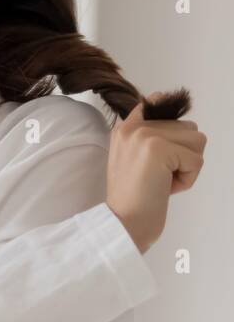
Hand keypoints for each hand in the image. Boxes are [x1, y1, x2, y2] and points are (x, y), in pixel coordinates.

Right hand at [105, 98, 205, 253]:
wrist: (123, 221)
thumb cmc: (133, 198)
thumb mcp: (132, 159)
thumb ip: (148, 138)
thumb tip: (179, 120)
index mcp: (124, 128)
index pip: (157, 100)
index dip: (170, 119)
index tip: (165, 143)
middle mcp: (132, 126)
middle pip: (189, 127)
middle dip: (184, 153)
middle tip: (160, 174)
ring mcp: (144, 135)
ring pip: (197, 140)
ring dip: (188, 165)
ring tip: (163, 180)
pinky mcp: (159, 148)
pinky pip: (197, 160)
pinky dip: (188, 179)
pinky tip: (166, 187)